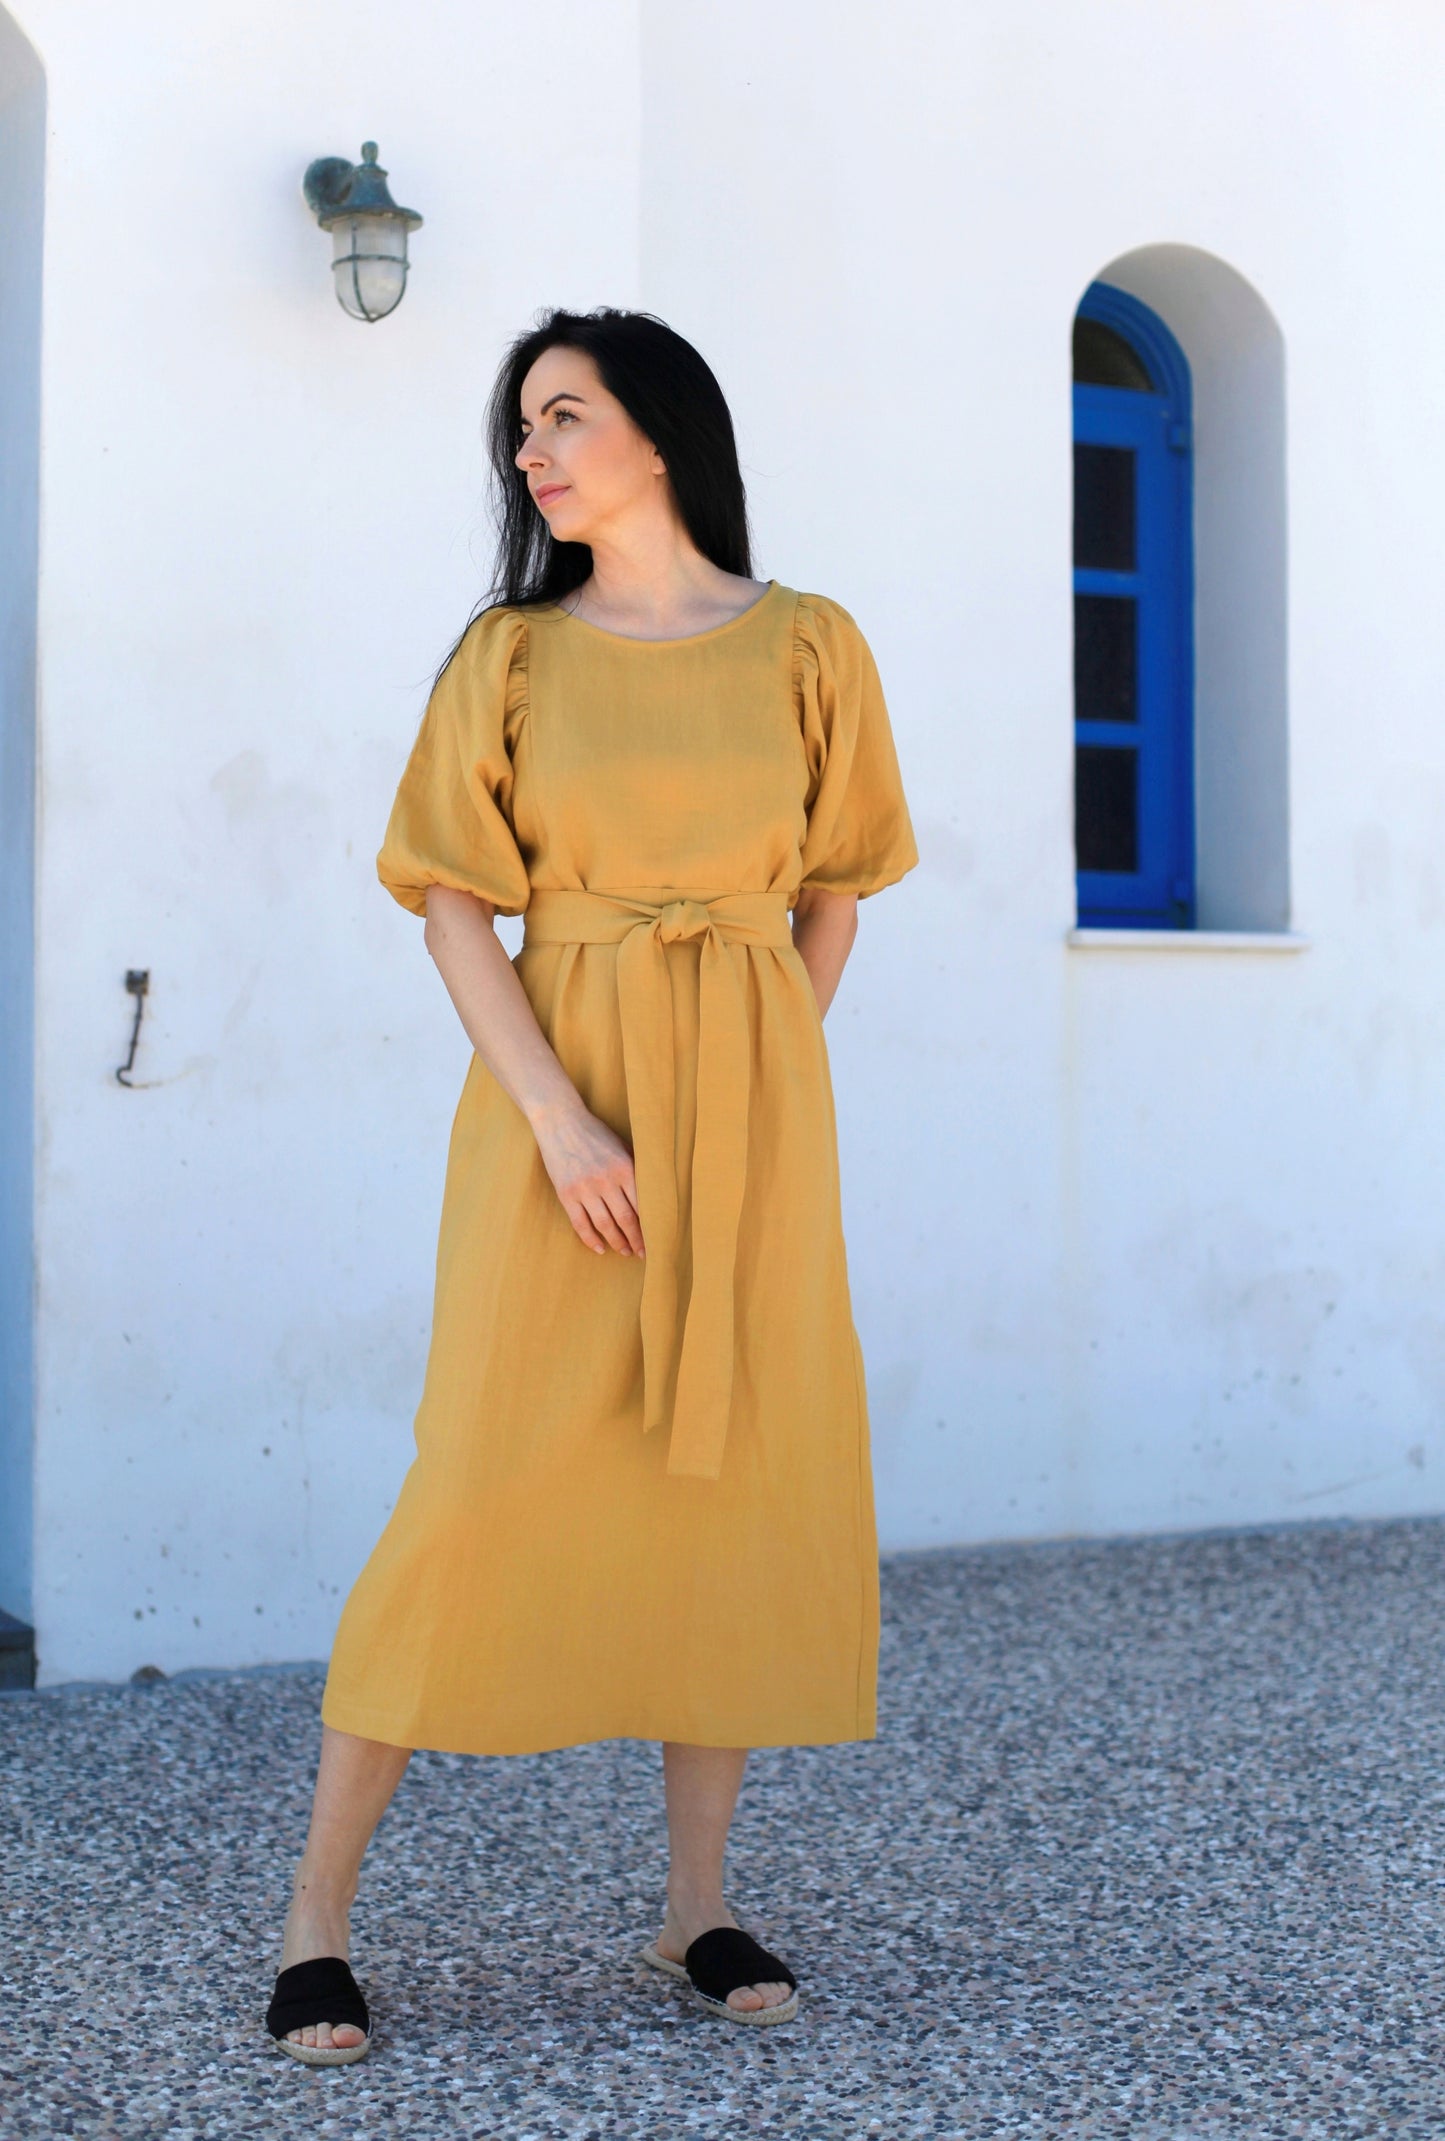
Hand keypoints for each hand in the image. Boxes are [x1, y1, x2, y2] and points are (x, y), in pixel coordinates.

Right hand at [532, 1101, 645, 1256]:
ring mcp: (584, 1189)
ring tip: (625, 1252)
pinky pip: (580, 1223)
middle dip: (636, 1240)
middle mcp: (606, 1181)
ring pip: (605, 1225)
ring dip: (617, 1242)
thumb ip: (635, 1169)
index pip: (642, 1206)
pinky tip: (600, 1248)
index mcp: (624, 1168)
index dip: (650, 1227)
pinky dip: (591, 1239)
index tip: (656, 1239)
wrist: (560, 1121)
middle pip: (626, 1219)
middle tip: (642, 1253)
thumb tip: (652, 1194)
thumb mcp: (622, 1146)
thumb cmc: (595, 1133)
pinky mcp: (566, 1194)